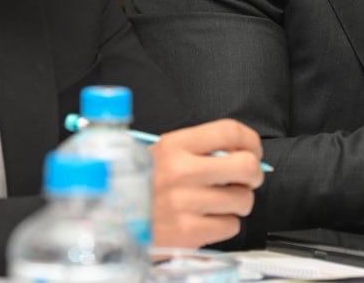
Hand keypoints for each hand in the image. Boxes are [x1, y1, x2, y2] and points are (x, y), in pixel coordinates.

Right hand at [150, 119, 264, 246]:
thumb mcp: (162, 153)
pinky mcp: (189, 232)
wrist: (110, 218)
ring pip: (243, 200)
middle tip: (246, 179)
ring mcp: (186, 203)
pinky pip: (231, 225)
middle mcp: (182, 171)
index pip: (230, 131)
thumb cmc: (140, 184)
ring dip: (238, 202)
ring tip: (218, 202)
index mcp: (175, 145)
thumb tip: (241, 152)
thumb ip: (199, 148)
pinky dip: (225, 224)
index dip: (251, 140)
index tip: (252, 150)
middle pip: (247, 166)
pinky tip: (207, 219)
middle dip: (254, 175)